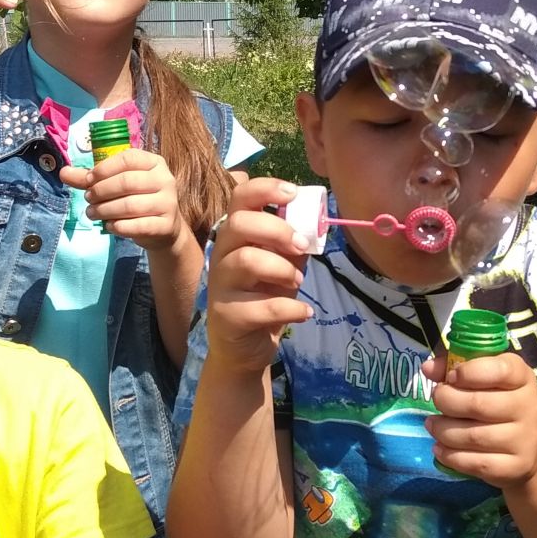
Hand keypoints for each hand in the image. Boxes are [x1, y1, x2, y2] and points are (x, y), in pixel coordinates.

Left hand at [62, 148, 186, 252]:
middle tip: (88, 199)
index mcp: (154, 163)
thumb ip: (92, 179)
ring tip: (92, 213)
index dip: (104, 169)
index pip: (128, 158)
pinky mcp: (166, 225)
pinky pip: (137, 225)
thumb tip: (63, 172)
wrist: (164, 229)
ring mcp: (168, 203)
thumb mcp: (117, 185)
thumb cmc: (137, 200)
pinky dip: (118, 226)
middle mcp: (165, 179)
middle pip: (127, 182)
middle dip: (101, 191)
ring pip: (130, 205)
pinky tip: (109, 226)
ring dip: (105, 210)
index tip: (88, 181)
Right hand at [205, 176, 311, 374]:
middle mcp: (221, 255)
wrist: (246, 349)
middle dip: (277, 230)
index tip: (293, 194)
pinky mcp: (227, 317)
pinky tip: (304, 313)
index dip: (265, 189)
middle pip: (239, 225)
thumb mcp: (284, 264)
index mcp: (236, 235)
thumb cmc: (264, 297)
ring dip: (283, 269)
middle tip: (301, 247)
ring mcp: (219, 286)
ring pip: (247, 261)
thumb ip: (295, 241)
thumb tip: (316, 220)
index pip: (239, 198)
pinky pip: (262, 307)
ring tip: (297, 283)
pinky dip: (291, 308)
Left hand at [422, 351, 536, 487]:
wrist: (526, 448)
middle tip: (437, 400)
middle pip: (479, 404)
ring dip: (443, 430)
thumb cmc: (497, 402)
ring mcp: (524, 440)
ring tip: (433, 425)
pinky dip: (450, 456)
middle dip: (447, 401)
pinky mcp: (514, 467)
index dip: (469, 372)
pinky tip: (440, 448)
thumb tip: (428, 368)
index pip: (499, 370)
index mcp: (522, 377)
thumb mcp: (482, 377)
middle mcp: (529, 407)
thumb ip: (454, 366)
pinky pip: (475, 463)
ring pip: (473, 436)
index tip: (451, 377)